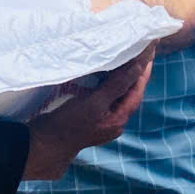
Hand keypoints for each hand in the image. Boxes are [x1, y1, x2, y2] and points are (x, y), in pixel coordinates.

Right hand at [22, 44, 154, 180]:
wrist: (45, 143)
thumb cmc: (69, 123)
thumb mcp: (94, 103)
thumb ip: (116, 86)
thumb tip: (137, 67)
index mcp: (119, 118)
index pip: (136, 89)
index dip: (143, 69)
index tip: (149, 50)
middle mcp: (114, 120)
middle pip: (130, 92)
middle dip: (136, 72)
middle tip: (141, 50)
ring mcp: (103, 120)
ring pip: (118, 94)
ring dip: (123, 76)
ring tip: (127, 57)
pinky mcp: (91, 117)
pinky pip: (107, 96)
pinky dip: (110, 83)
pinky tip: (106, 74)